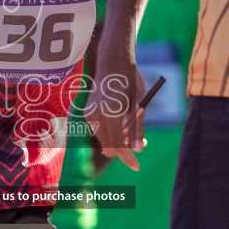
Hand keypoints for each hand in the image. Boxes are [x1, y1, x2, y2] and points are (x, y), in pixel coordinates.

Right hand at [84, 43, 146, 171]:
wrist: (112, 62)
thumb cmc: (130, 80)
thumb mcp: (140, 104)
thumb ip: (138, 128)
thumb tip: (138, 149)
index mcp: (110, 113)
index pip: (117, 145)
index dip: (128, 158)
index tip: (136, 166)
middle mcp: (95, 115)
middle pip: (109, 146)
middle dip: (124, 150)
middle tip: (141, 144)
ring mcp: (89, 114)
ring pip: (104, 139)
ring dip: (117, 140)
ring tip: (132, 128)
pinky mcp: (87, 112)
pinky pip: (100, 130)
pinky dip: (111, 131)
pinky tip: (120, 120)